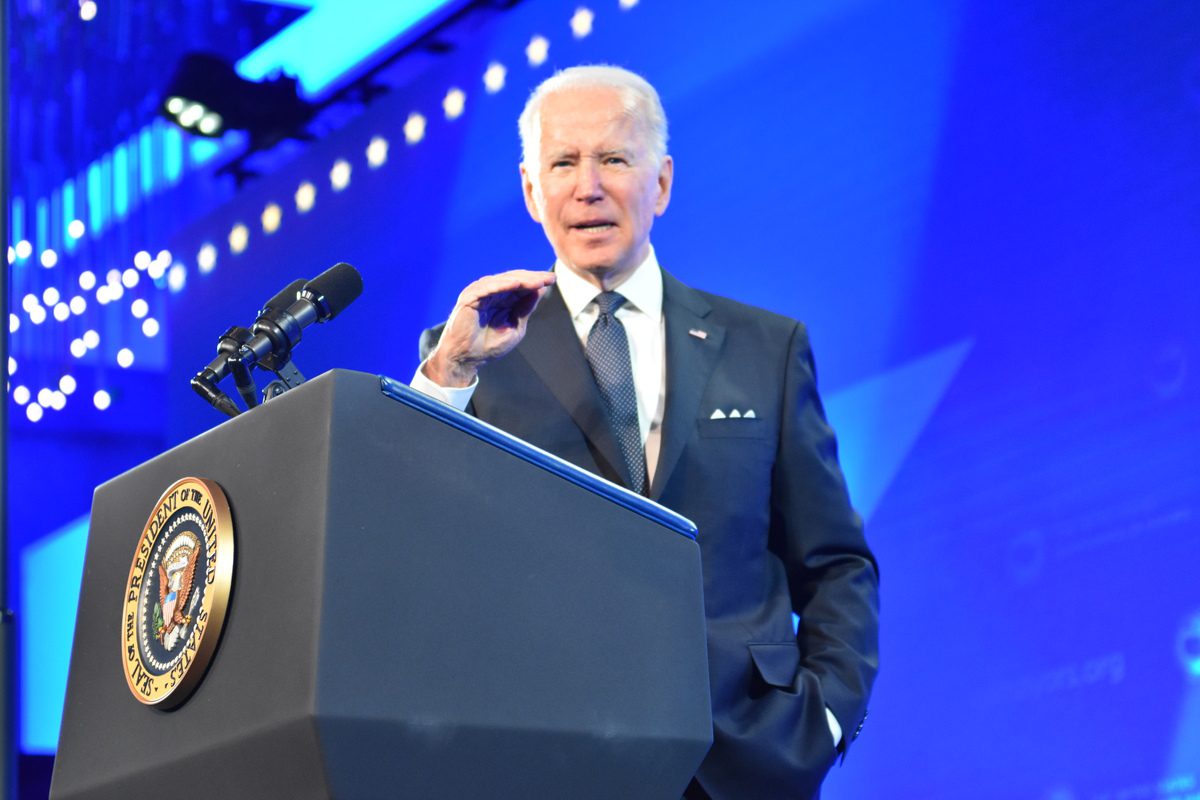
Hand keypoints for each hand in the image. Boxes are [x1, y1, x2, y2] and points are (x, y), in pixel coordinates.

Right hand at [423, 270, 555, 386]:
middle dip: (532, 278)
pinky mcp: (469, 298)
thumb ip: (525, 309)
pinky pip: (487, 288)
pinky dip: (502, 284)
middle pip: (514, 279)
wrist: (467, 359)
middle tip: (549, 279)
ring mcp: (479, 293)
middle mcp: (490, 293)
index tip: (553, 279)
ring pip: (503, 280)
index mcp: (501, 299)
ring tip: (537, 281)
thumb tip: (540, 290)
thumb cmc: (488, 346)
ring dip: (521, 280)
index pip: (521, 285)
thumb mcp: (515, 327)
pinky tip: (516, 284)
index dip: (537, 281)